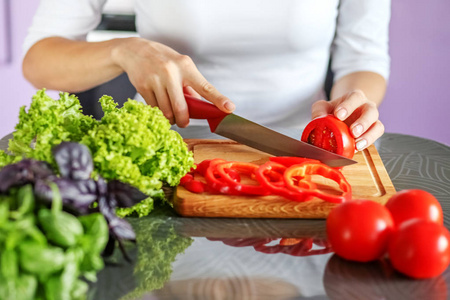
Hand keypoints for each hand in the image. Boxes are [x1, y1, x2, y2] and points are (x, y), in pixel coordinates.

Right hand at [111, 37, 234, 126]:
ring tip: (170, 112)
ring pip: (167, 112)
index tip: (229, 108)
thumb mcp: (181, 67)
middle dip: (184, 120)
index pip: (206, 87)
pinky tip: (158, 104)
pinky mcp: (143, 87)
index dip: (218, 99)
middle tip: (183, 122)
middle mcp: (171, 72)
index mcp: (186, 67)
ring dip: (170, 118)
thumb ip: (192, 87)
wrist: (135, 51)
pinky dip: (159, 112)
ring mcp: (156, 79)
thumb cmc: (164, 61)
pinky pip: (154, 109)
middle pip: (181, 108)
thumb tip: (201, 109)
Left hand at [311, 90, 384, 150]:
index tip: (338, 115)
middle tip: (353, 131)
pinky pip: (376, 136)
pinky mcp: (373, 131)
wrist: (343, 115)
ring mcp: (372, 120)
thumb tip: (317, 120)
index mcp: (355, 97)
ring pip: (377, 126)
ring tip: (357, 144)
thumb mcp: (323, 107)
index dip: (348, 106)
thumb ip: (319, 111)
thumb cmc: (334, 110)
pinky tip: (357, 147)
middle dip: (362, 122)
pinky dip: (368, 142)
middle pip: (370, 111)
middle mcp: (366, 107)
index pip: (354, 97)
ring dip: (368, 136)